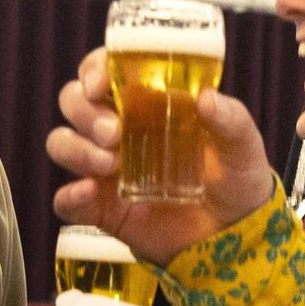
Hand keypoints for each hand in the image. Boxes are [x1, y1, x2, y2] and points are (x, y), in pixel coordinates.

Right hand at [46, 45, 277, 263]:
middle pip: (74, 102)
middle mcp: (118, 129)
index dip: (93, 69)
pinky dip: (69, 195)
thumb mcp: (243, 146)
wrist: (234, 236)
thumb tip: (206, 98)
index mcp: (147, 102)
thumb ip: (231, 120)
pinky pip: (66, 199)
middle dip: (84, 111)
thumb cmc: (237, 179)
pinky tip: (89, 192)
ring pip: (61, 143)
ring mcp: (105, 168)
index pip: (104, 71)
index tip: (99, 82)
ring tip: (110, 162)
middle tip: (114, 131)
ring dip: (76, 148)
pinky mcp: (100, 208)